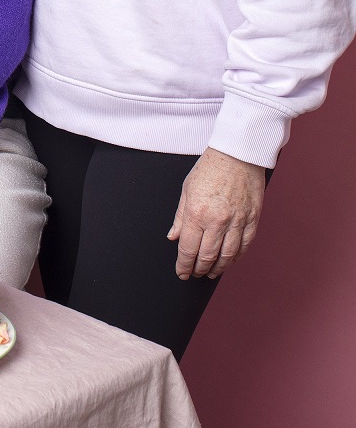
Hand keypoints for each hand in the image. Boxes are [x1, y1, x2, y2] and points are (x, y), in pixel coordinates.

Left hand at [168, 147, 266, 278]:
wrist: (238, 153)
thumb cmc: (210, 168)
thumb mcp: (187, 190)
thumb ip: (180, 217)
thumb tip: (173, 237)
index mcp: (197, 212)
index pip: (188, 249)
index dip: (184, 265)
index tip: (181, 272)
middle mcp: (218, 220)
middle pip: (207, 256)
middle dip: (199, 269)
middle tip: (194, 273)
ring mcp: (238, 221)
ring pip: (227, 256)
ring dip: (218, 268)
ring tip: (211, 272)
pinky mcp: (253, 219)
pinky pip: (244, 246)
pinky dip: (236, 258)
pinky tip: (229, 261)